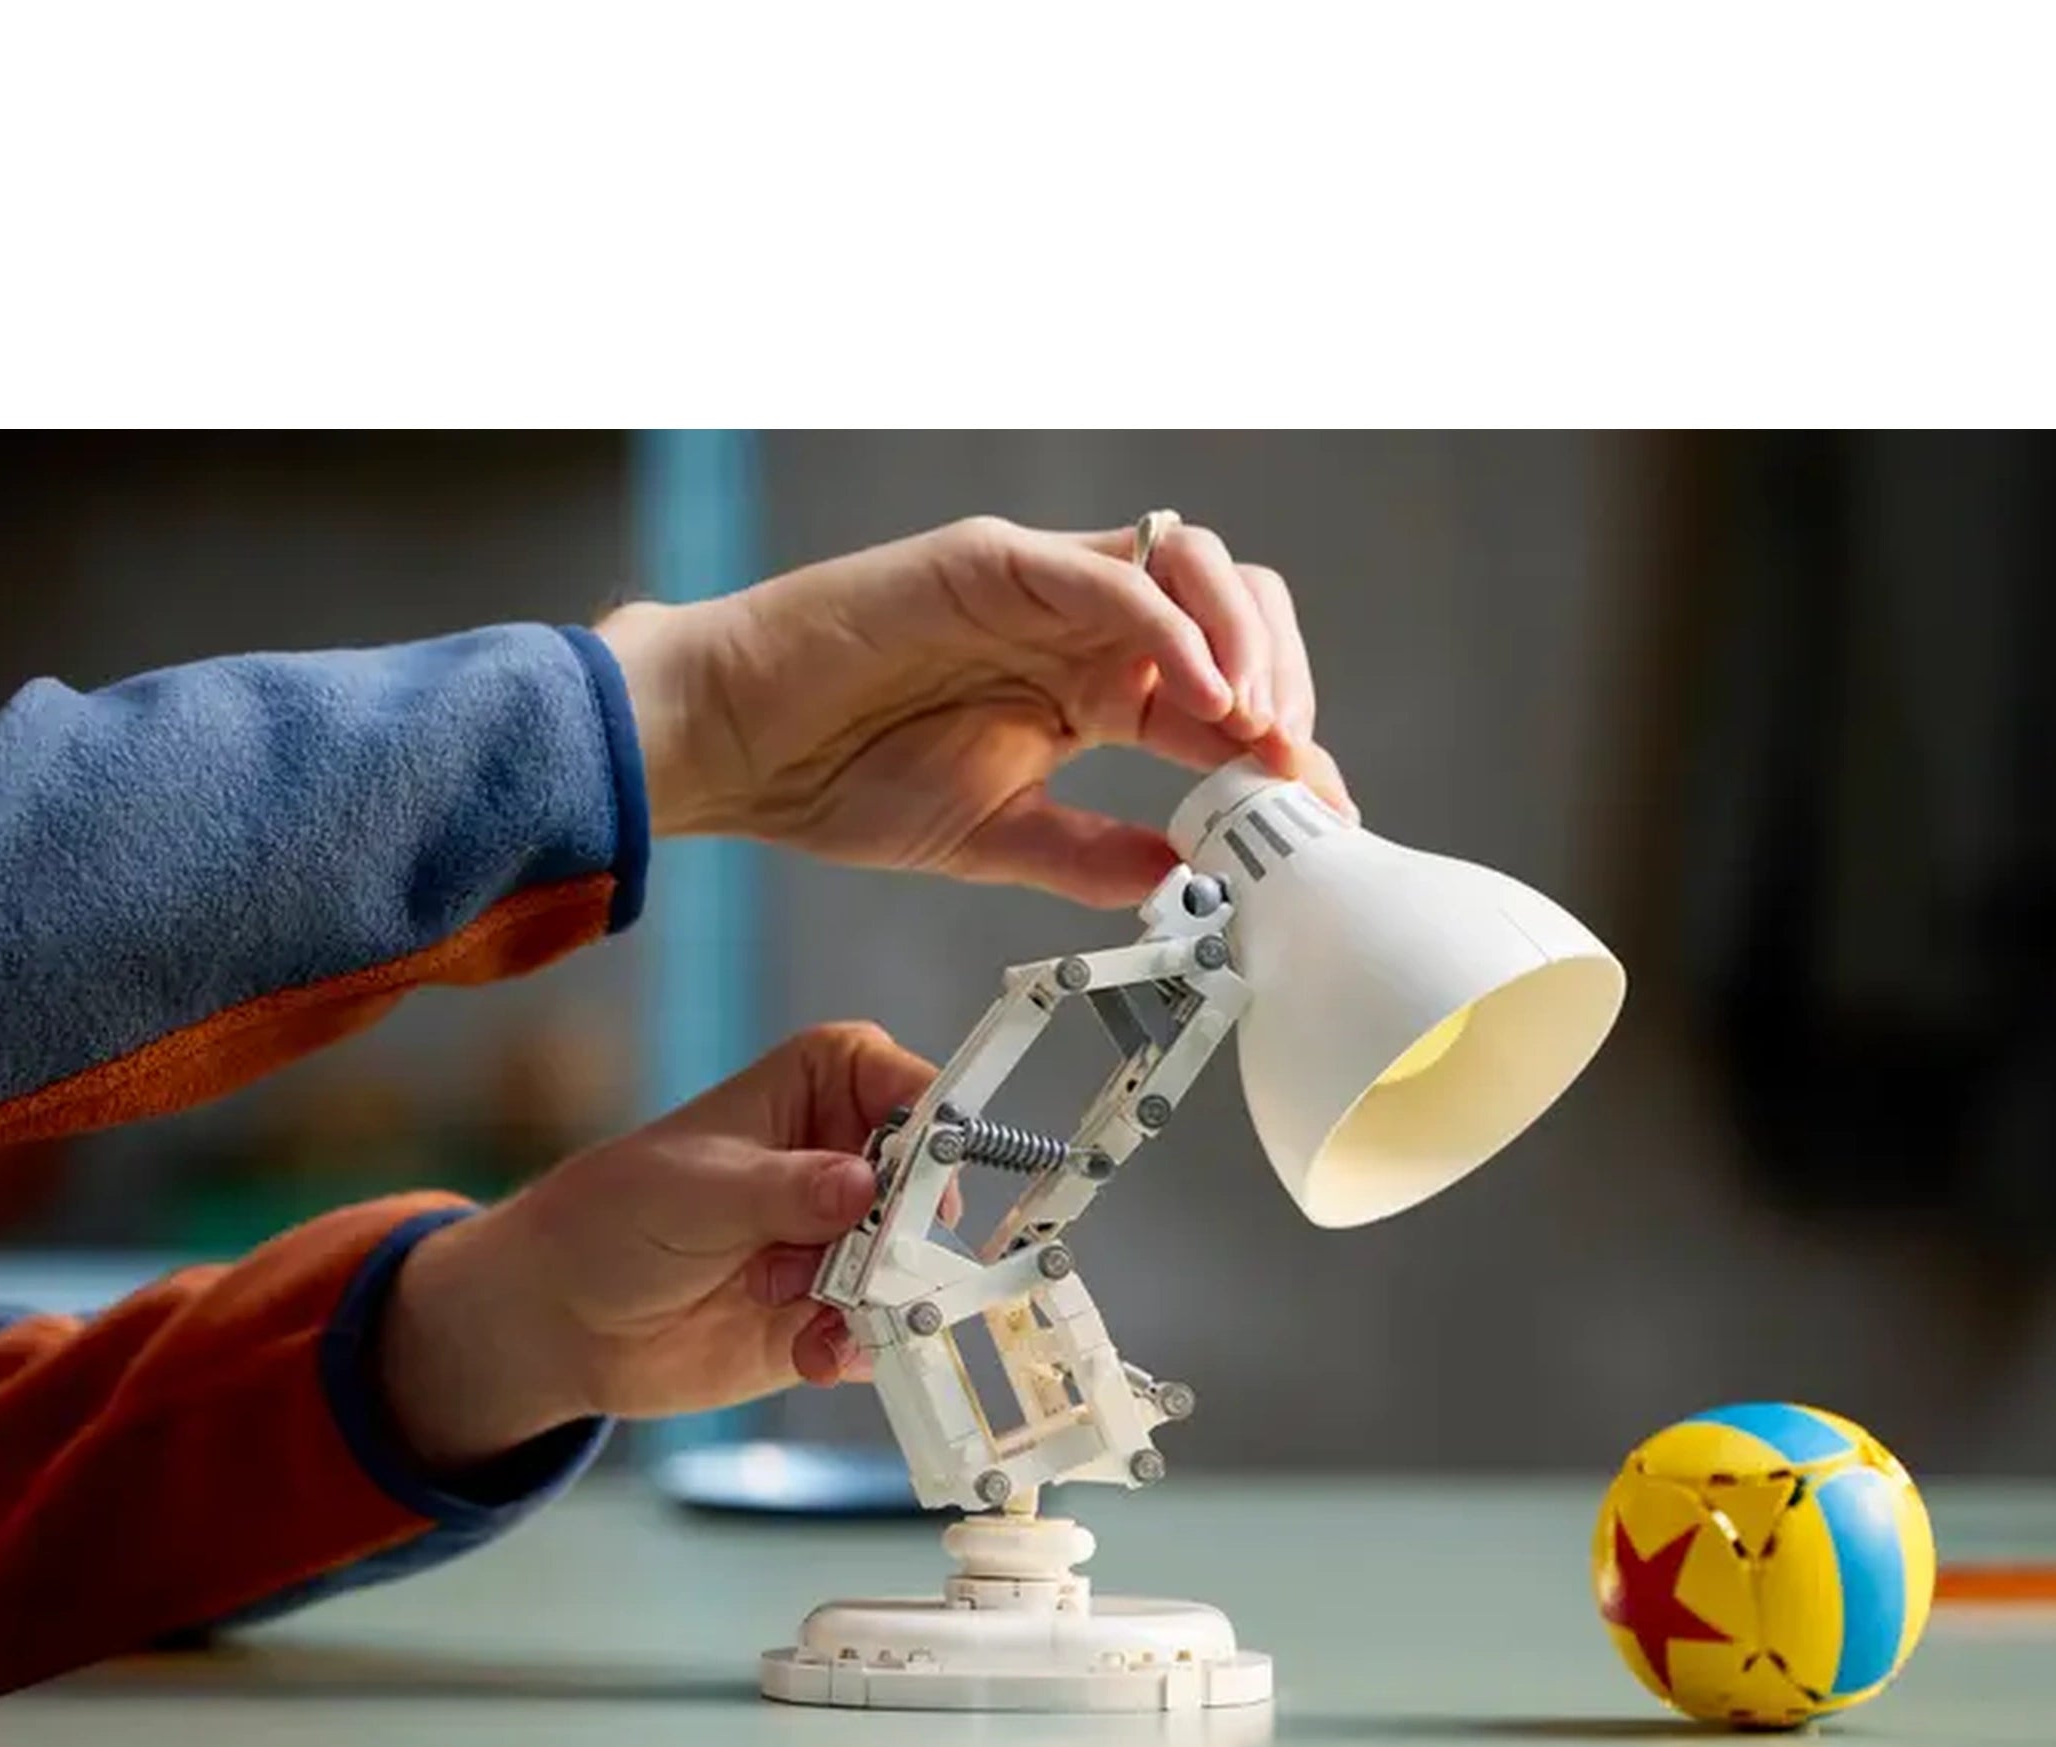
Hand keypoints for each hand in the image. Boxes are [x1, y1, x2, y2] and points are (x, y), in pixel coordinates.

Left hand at [374, 1023, 938, 1472]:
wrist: (565, 1320)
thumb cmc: (614, 1218)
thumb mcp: (696, 1192)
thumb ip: (783, 1191)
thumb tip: (860, 1185)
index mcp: (815, 1092)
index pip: (900, 1082)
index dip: (930, 1115)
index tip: (931, 1165)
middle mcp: (843, 1164)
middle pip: (925, 1185)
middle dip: (903, 1229)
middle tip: (871, 1258)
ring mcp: (844, 1244)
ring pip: (911, 1267)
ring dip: (876, 1296)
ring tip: (809, 1307)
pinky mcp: (836, 1315)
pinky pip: (881, 1332)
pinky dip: (855, 1347)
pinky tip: (813, 1353)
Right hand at [596, 515, 1355, 908]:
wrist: (735, 747)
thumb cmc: (841, 778)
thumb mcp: (994, 839)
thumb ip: (1091, 854)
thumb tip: (1186, 878)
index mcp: (1093, 688)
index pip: (1223, 700)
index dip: (1283, 752)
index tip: (1320, 819)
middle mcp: (1083, 626)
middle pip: (1235, 612)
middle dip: (1288, 685)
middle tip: (1297, 775)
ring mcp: (1043, 582)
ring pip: (1193, 565)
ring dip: (1250, 644)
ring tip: (1264, 731)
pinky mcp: (995, 560)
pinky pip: (1112, 577)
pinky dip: (1173, 631)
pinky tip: (1202, 696)